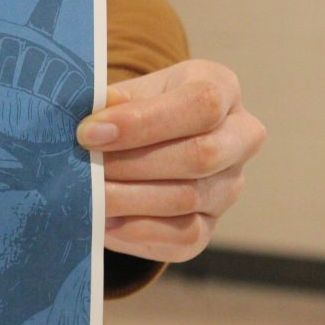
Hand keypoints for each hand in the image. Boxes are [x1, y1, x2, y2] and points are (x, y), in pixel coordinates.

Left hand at [76, 59, 265, 262]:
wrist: (141, 146)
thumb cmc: (133, 111)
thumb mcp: (123, 95)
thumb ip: (110, 104)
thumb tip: (93, 125)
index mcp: (220, 89)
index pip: (200, 104)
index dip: (142, 122)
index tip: (89, 132)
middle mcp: (239, 138)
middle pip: (201, 155)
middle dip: (133, 164)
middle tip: (85, 167)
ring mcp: (228, 186)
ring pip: (187, 198)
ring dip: (129, 198)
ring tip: (88, 194)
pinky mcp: (211, 227)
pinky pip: (183, 236)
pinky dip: (136, 231)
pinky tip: (103, 220)